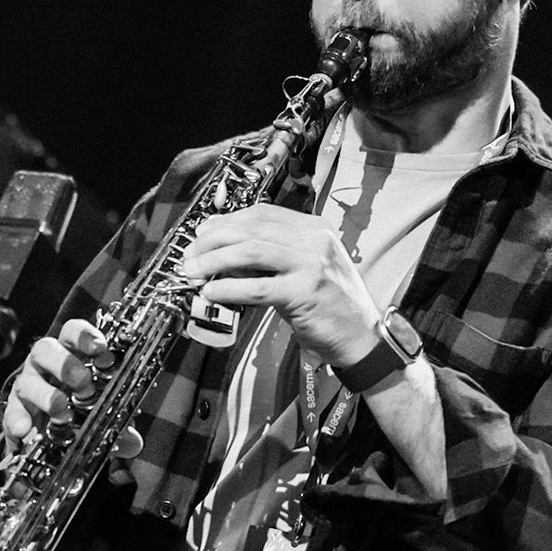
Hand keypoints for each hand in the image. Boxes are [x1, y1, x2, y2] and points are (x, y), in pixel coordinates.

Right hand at [0, 319, 142, 459]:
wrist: (47, 436)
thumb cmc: (80, 411)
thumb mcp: (103, 414)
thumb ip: (119, 425)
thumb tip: (132, 441)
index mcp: (69, 355)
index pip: (72, 333)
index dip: (85, 336)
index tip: (100, 348)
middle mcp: (44, 366)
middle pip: (45, 349)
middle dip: (65, 364)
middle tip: (84, 383)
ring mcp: (27, 386)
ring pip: (28, 380)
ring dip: (45, 395)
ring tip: (61, 412)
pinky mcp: (14, 411)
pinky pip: (11, 413)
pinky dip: (17, 421)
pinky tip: (25, 431)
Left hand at [181, 204, 382, 366]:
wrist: (361, 337)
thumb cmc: (330, 306)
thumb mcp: (303, 270)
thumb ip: (270, 258)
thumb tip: (224, 256)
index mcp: (314, 229)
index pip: (261, 213)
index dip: (226, 221)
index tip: (203, 234)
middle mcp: (314, 240)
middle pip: (250, 228)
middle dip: (212, 240)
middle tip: (190, 255)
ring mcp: (310, 264)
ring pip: (249, 251)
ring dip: (213, 261)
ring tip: (194, 273)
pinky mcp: (304, 292)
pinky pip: (255, 286)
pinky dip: (227, 288)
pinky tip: (212, 293)